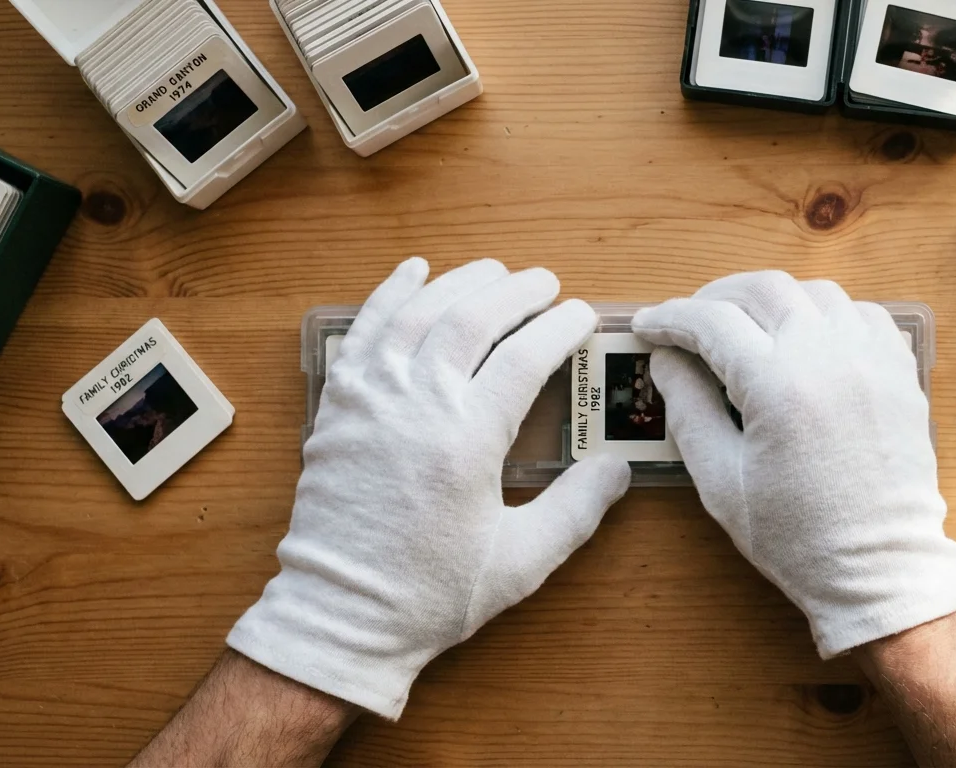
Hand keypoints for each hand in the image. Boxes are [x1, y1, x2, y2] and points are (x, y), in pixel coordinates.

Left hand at [229, 259, 630, 718]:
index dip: (560, 329)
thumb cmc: (431, 593)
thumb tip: (617, 468)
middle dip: (515, 291)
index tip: (582, 315)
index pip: (525, 357)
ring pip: (419, 314)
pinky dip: (389, 293)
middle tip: (545, 282)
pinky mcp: (339, 406)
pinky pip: (365, 331)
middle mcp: (417, 405)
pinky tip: (412, 272)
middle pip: (472, 319)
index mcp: (468, 440)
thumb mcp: (522, 561)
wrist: (342, 614)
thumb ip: (577, 509)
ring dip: (460, 282)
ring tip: (493, 270)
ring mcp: (371, 399)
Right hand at [632, 272, 955, 656]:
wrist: (879, 567)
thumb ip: (688, 409)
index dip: (670, 317)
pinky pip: (860, 314)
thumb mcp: (719, 480)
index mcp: (777, 385)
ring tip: (745, 324)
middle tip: (690, 319)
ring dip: (771, 299)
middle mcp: (828, 356)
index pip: (711, 321)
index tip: (648, 326)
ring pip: (814, 292)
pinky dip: (824, 313)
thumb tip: (667, 360)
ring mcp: (871, 358)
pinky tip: (805, 338)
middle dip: (716, 295)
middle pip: (763, 289)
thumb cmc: (796, 536)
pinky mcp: (899, 371)